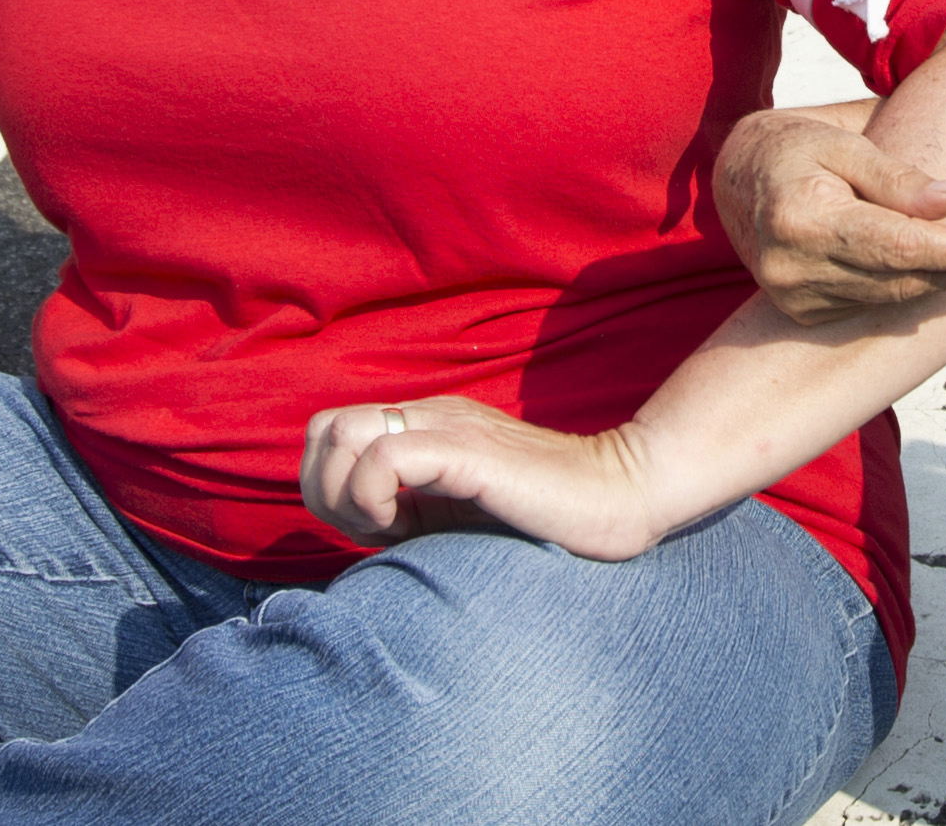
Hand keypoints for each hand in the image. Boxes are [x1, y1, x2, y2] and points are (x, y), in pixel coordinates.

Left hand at [300, 395, 662, 559]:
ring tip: (389, 530)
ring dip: (346, 494)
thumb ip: (413, 508)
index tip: (376, 530)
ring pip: (341, 434)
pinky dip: (373, 500)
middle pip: (323, 428)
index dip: (331, 485)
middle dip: (325, 491)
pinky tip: (405, 529)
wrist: (622, 496)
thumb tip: (359, 530)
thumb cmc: (548, 517)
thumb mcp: (460, 514)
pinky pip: (383, 459)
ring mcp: (446, 428)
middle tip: (372, 531)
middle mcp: (430, 415)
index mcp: (427, 425)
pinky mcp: (466, 450)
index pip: (331, 432)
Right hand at [714, 104, 945, 325]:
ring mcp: (792, 296)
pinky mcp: (800, 311)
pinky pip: (870, 304)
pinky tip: (931, 265)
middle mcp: (791, 267)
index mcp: (801, 217)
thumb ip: (900, 177)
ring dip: (938, 277)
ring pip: (888, 298)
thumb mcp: (846, 144)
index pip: (895, 246)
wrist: (738, 178)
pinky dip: (906, 287)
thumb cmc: (798, 149)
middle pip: (897, 279)